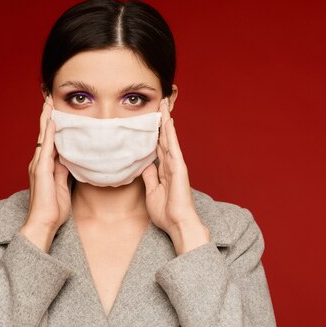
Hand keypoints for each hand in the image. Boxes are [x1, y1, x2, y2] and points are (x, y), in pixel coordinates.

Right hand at [20, 95, 71, 251]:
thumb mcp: (63, 186)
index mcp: (45, 167)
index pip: (48, 141)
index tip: (55, 111)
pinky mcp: (41, 171)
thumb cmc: (53, 210)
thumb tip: (70, 160)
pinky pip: (45, 148)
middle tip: (49, 98)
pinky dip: (48, 134)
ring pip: (42, 137)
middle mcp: (39, 163)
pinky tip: (51, 123)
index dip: (51, 126)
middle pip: (43, 134)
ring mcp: (38, 166)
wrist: (43, 224)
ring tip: (49, 103)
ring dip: (45, 119)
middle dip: (46, 116)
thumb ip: (64, 172)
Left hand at [141, 98, 210, 254]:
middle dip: (161, 120)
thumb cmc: (166, 213)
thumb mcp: (151, 192)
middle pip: (164, 138)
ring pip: (169, 138)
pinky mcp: (179, 168)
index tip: (151, 119)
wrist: (178, 224)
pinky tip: (168, 121)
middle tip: (159, 102)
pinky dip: (170, 134)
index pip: (158, 147)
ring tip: (163, 104)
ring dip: (166, 121)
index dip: (155, 132)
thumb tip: (145, 164)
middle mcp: (171, 165)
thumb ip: (149, 177)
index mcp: (165, 170)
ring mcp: (176, 165)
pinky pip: (173, 147)